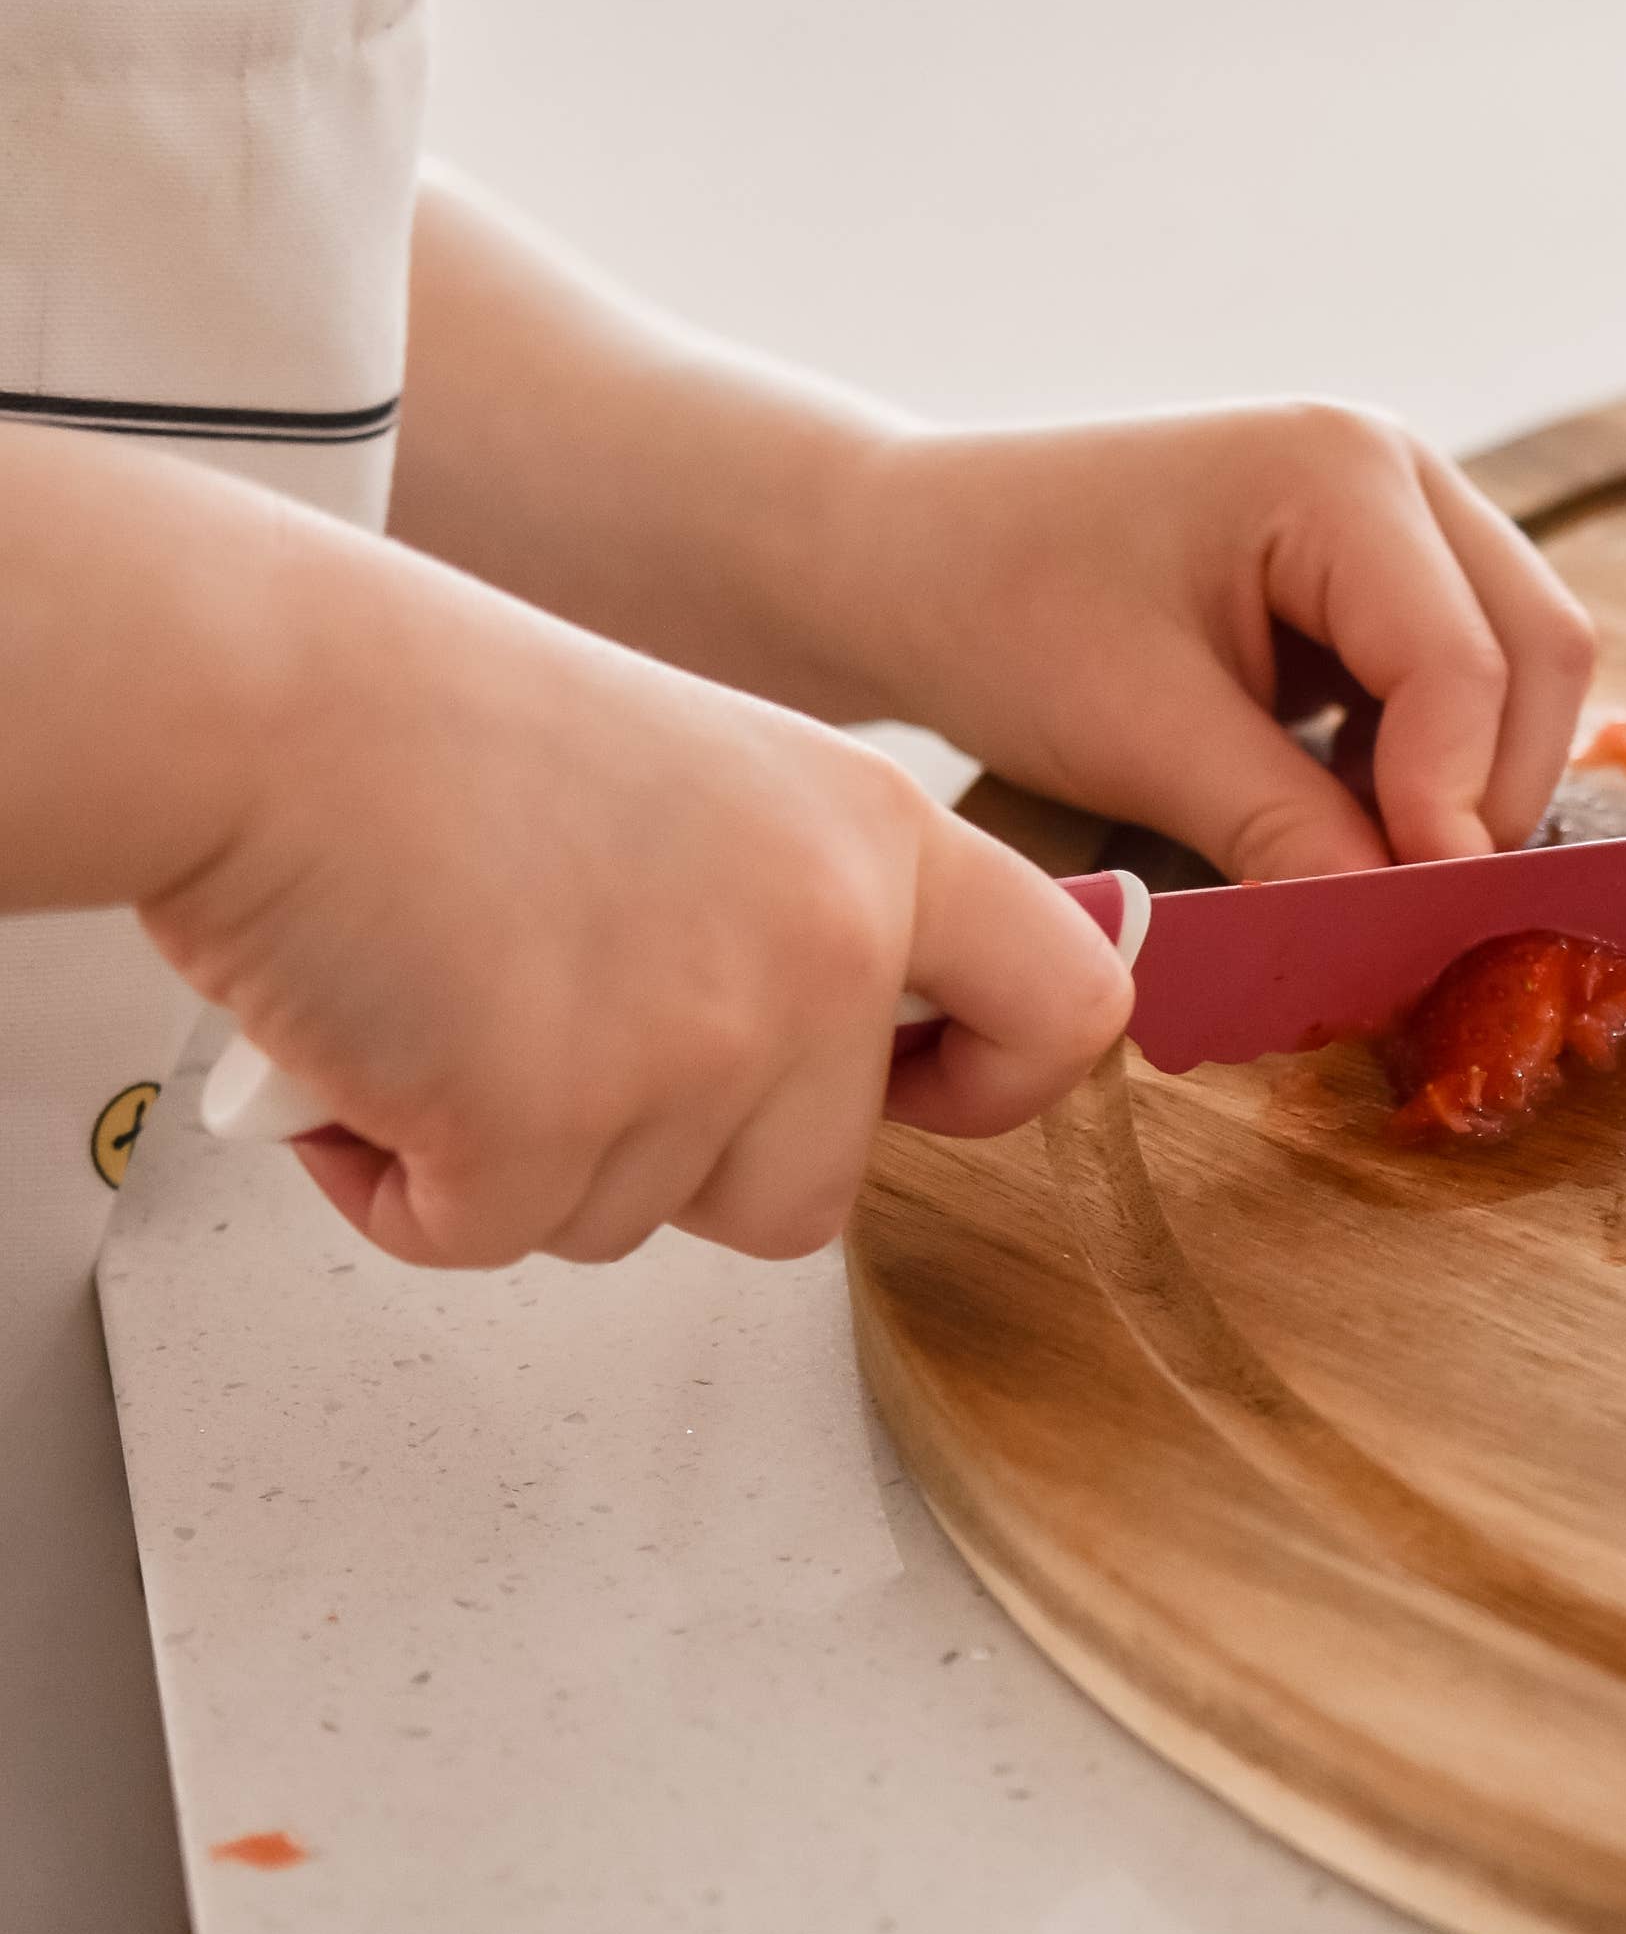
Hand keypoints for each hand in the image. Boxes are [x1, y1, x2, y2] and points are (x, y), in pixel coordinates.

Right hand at [147, 541, 1132, 1267]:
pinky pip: (490, 1237)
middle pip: (812, 1188)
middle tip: (553, 1030)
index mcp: (875, 838)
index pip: (1066, 1005)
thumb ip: (793, 915)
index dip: (994, 1083)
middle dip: (674, 1158)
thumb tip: (826, 1062)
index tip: (916, 1095)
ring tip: (443, 1003)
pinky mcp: (550, 1123)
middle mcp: (824, 942)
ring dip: (526, 1159)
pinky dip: (407, 1186)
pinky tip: (362, 1054)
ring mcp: (702, 1041)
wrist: (251, 696)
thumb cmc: (427, 727)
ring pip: (639, 1221)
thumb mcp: (703, 784)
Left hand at [809, 405, 1600, 881]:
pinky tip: (1337, 806)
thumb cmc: (1000, 612)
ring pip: (1520, 671)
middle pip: (1539, 651)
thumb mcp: (1140, 736)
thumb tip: (1400, 937)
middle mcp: (1398, 470)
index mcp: (1341, 470)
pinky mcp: (1382, 575)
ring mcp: (1400, 517)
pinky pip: (1464, 681)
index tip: (1416, 919)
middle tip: (1411, 904)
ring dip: (1465, 780)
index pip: (1463, 663)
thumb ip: (1288, 832)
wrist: (907, 559)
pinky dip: (1430, 764)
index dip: (1455, 804)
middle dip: (1488, 790)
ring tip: (1359, 854)